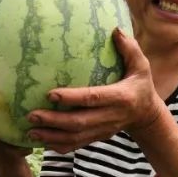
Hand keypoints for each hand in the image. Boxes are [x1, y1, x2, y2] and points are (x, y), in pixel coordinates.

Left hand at [25, 28, 164, 153]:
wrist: (146, 115)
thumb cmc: (140, 85)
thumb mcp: (141, 66)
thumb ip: (130, 49)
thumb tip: (115, 30)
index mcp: (120, 97)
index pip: (93, 98)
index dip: (72, 98)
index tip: (51, 94)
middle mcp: (111, 117)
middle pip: (80, 122)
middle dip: (54, 120)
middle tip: (31, 115)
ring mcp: (103, 130)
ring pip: (75, 137)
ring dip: (52, 136)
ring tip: (31, 131)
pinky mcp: (97, 138)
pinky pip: (76, 145)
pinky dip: (59, 146)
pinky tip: (42, 142)